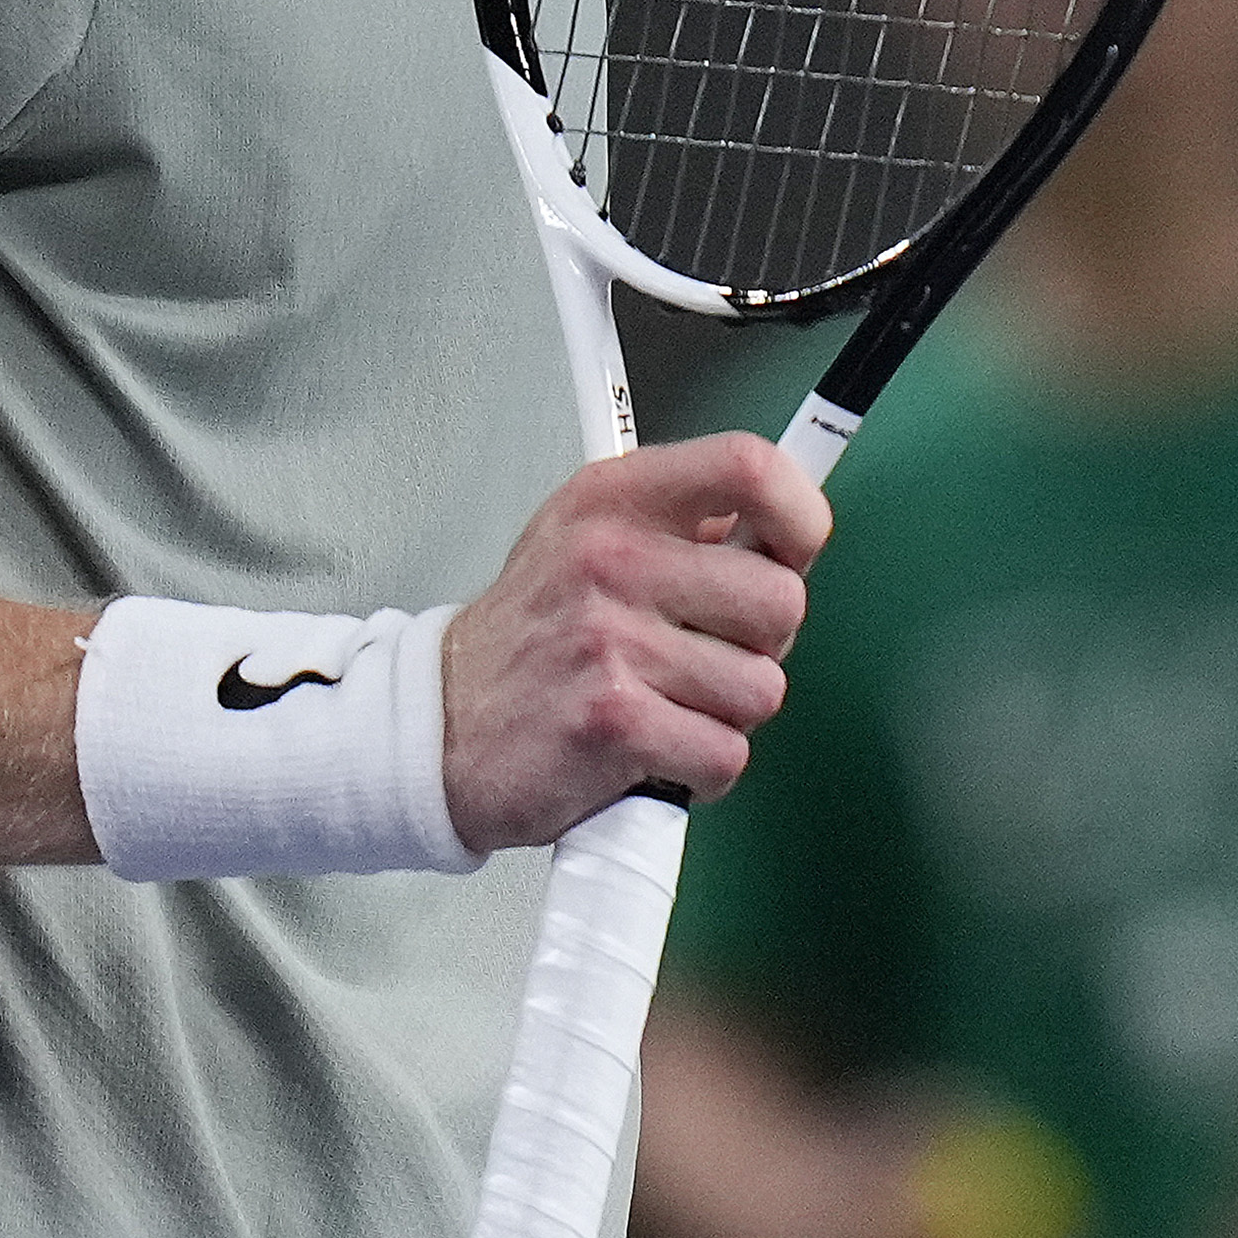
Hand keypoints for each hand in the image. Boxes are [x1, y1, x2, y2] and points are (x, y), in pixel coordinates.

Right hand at [435, 434, 827, 854]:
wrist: (437, 725)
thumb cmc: (529, 639)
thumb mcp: (587, 539)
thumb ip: (681, 528)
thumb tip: (784, 537)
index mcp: (614, 499)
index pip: (749, 468)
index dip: (800, 514)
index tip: (793, 552)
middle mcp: (611, 558)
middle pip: (780, 600)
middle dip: (761, 646)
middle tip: (705, 656)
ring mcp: (610, 639)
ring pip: (761, 689)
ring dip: (726, 715)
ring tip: (666, 704)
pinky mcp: (613, 721)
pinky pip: (725, 754)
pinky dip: (701, 770)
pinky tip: (657, 750)